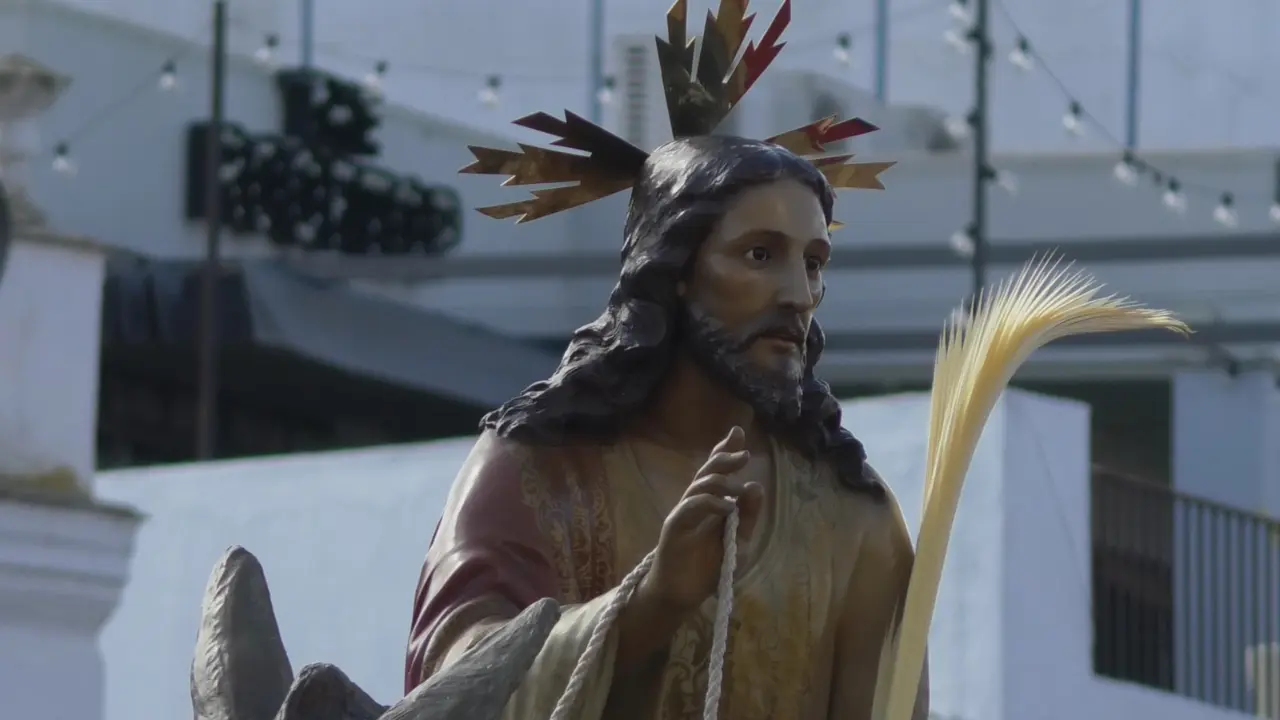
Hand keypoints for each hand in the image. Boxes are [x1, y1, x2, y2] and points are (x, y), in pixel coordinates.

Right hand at [639, 426, 764, 616]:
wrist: (682, 594)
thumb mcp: (738, 542)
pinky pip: (690, 507)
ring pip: (699, 485)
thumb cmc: (708, 568)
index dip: (723, 449)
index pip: (716, 470)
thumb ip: (747, 516)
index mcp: (709, 503)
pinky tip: (727, 507)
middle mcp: (694, 503)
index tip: (737, 432)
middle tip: (745, 454)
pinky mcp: (674, 526)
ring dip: (721, 482)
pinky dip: (709, 503)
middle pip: (707, 471)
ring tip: (740, 489)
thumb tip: (756, 485)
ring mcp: (683, 513)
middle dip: (724, 458)